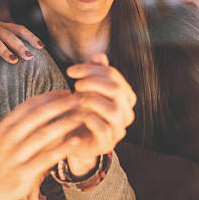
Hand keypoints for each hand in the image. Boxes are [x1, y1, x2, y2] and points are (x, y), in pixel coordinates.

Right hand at [0, 21, 44, 63]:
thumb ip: (9, 41)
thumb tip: (28, 55)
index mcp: (4, 26)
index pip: (20, 30)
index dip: (31, 37)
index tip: (41, 46)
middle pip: (9, 36)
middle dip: (19, 46)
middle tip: (29, 56)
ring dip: (5, 51)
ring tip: (14, 60)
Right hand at [0, 90, 84, 199]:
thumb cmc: (9, 157)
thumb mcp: (12, 136)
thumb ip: (30, 122)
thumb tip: (55, 101)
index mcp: (6, 125)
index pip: (30, 105)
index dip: (50, 96)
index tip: (68, 92)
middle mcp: (9, 138)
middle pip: (37, 116)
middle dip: (60, 105)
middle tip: (79, 99)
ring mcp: (15, 155)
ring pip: (43, 135)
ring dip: (64, 124)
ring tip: (81, 117)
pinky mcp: (23, 172)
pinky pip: (46, 158)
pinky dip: (62, 148)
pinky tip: (76, 141)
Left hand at [65, 54, 136, 175]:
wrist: (74, 140)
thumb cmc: (82, 111)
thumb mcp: (87, 90)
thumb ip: (95, 73)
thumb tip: (99, 56)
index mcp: (125, 97)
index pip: (114, 76)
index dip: (92, 69)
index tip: (71, 71)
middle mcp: (127, 113)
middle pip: (116, 89)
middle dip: (93, 82)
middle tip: (75, 84)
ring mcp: (119, 129)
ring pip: (113, 109)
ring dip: (91, 100)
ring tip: (75, 100)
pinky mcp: (107, 143)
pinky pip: (102, 128)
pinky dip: (87, 118)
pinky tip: (74, 114)